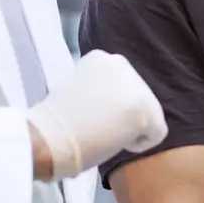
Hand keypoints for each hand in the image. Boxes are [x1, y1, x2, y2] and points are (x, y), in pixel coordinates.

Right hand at [27, 51, 166, 179]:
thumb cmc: (57, 123)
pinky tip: (113, 140)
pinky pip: (156, 134)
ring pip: (150, 116)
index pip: (124, 88)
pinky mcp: (143, 108)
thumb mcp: (80, 88)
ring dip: (130, 129)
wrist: (47, 137)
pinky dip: (138, 144)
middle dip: (123, 117)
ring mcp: (134, 84)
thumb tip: (118, 104)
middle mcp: (121, 63)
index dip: (110, 108)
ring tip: (102, 132)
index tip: (89, 115)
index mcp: (102, 58)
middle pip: (140, 98)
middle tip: (97, 127)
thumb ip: (102, 89)